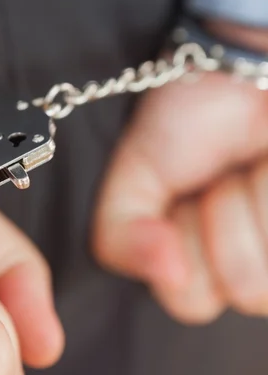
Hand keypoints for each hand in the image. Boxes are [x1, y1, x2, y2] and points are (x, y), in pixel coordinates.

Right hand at [93, 70, 267, 323]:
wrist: (234, 72)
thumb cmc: (184, 123)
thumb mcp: (132, 181)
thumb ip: (120, 239)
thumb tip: (167, 274)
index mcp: (198, 265)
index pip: (194, 302)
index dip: (186, 246)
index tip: (186, 196)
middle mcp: (248, 266)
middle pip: (248, 291)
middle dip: (228, 219)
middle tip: (223, 178)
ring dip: (259, 199)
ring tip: (252, 166)